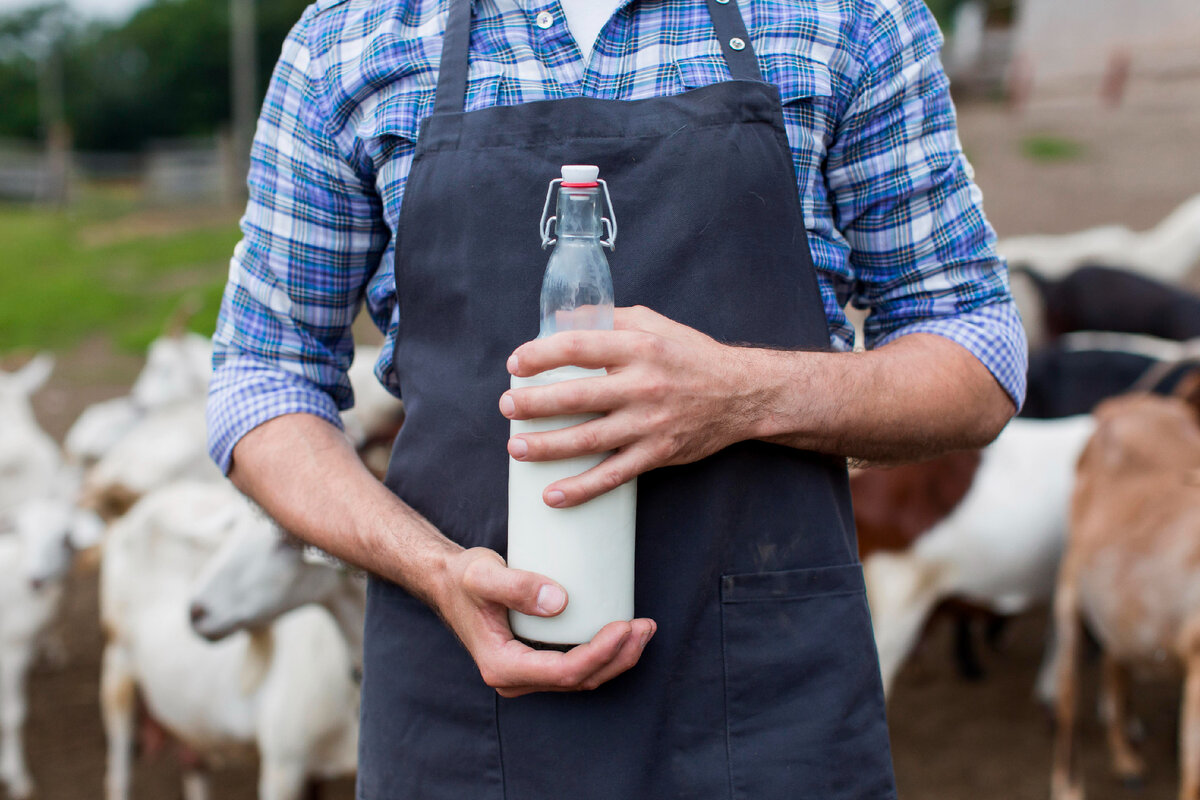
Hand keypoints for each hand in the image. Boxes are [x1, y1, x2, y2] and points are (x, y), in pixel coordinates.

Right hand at [436, 547, 655, 696]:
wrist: (446, 582)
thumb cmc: (463, 577)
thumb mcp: (483, 574)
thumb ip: (516, 586)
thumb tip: (559, 602)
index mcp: (502, 666)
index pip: (564, 672)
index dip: (601, 653)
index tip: (625, 626)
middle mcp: (515, 679)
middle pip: (580, 680)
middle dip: (619, 656)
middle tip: (645, 626)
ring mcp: (525, 674)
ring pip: (582, 678)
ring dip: (617, 658)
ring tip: (643, 629)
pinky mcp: (534, 662)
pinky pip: (575, 667)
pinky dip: (603, 653)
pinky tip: (621, 633)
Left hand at [501, 306, 764, 506]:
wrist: (743, 394)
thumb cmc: (691, 356)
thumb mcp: (654, 324)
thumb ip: (608, 320)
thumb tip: (562, 320)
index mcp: (639, 348)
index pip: (578, 348)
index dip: (541, 355)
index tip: (516, 364)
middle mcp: (643, 385)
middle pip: (575, 396)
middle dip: (533, 404)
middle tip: (506, 408)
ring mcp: (650, 423)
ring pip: (588, 440)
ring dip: (546, 447)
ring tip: (516, 449)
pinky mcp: (658, 453)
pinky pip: (614, 475)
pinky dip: (581, 488)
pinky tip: (553, 495)